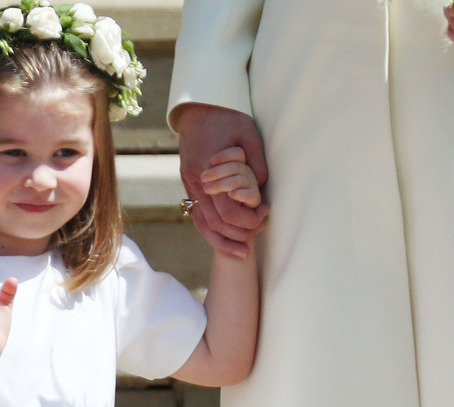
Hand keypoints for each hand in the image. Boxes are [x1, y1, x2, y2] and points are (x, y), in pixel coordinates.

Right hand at [176, 104, 268, 256]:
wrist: (197, 107)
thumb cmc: (226, 117)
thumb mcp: (248, 134)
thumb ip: (256, 162)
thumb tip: (261, 187)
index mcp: (208, 172)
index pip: (227, 212)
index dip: (247, 221)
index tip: (265, 215)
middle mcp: (195, 182)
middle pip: (214, 224)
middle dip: (238, 234)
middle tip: (261, 231)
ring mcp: (189, 184)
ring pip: (202, 224)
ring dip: (221, 240)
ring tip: (242, 251)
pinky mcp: (188, 184)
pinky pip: (197, 214)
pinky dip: (210, 230)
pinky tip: (224, 237)